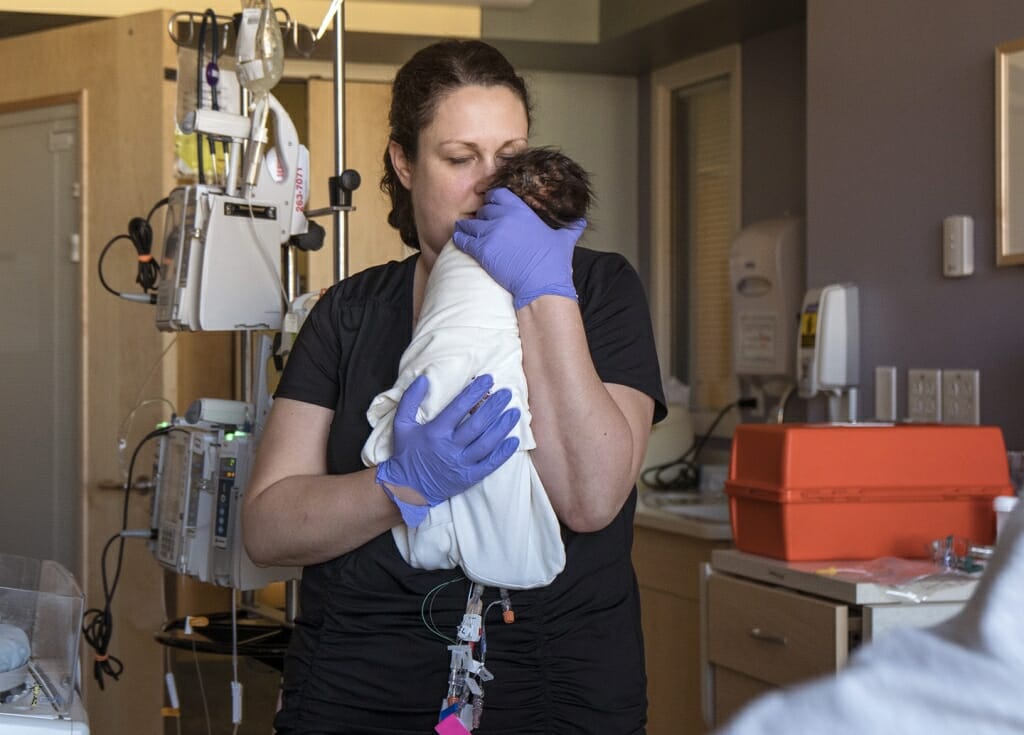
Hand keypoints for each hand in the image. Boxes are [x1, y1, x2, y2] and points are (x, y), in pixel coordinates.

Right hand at [377, 374, 520, 526]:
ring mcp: (461, 464)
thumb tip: (424, 379)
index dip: (475, 392)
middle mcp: (450, 448)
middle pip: (477, 424)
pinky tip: (514, 440)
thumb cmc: (406, 453)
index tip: (488, 379)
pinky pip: (489, 465)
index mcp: (435, 432)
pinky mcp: (468, 478)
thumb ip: (410, 400)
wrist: (408, 487)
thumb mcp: (401, 424)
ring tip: (514, 412)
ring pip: (486, 443)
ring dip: (502, 427)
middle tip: (507, 393)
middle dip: (494, 407)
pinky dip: (503, 453)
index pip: (459, 407)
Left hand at [452, 187, 585, 309]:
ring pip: (470, 223)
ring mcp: (491, 233)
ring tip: (469, 233)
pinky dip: (459, 238)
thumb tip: (581, 221)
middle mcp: (504, 218)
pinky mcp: (481, 250)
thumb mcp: (565, 241)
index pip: (498, 194)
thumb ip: (572, 227)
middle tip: (484, 225)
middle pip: (484, 209)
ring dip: (469, 228)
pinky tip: (460, 239)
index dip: (494, 200)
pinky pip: (462, 238)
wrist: (542, 285)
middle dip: (483, 216)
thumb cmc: (553, 263)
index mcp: (521, 211)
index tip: (494, 206)